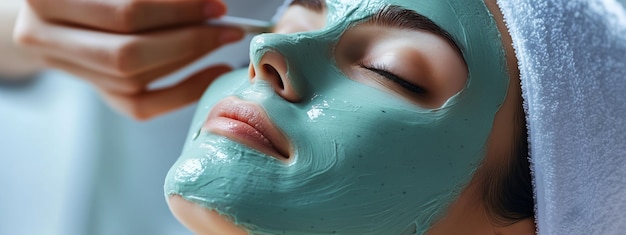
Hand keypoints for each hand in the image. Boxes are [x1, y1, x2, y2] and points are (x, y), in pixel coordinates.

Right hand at [13, 0, 244, 119]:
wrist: (54, 9)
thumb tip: (204, 4)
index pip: (126, 12)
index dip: (176, 10)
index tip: (216, 6)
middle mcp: (43, 36)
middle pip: (127, 52)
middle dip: (187, 40)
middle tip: (227, 28)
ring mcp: (67, 70)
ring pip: (133, 79)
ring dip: (188, 61)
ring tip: (221, 41)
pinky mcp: (95, 92)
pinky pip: (140, 106)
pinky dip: (183, 92)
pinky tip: (213, 72)